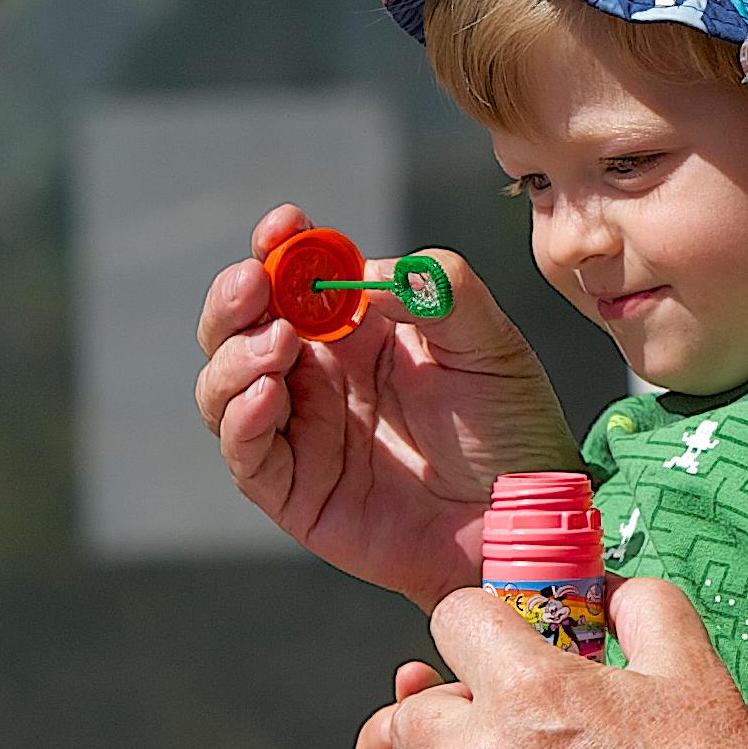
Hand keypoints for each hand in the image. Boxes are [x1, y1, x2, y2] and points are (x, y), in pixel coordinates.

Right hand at [193, 204, 575, 607]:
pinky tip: (269, 393)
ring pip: (225, 385)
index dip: (279, 247)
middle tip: (255, 284)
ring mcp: (300, 433)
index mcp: (357, 332)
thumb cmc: (511, 432)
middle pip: (239, 326)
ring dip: (235, 357)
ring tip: (278, 343)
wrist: (522, 522)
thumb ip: (442, 292)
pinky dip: (242, 418)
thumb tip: (366, 272)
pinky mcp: (294, 492)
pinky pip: (245, 453)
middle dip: (234, 299)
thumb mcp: (491, 346)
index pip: (296, 277)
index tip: (282, 226)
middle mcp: (317, 378)